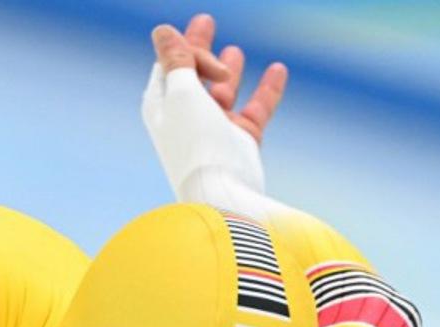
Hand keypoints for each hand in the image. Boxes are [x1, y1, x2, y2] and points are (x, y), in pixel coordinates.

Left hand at [151, 13, 287, 144]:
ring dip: (228, 70)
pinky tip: (278, 70)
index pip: (171, 64)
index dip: (190, 50)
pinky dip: (267, 88)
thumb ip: (177, 61)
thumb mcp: (182, 93)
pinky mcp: (241, 140)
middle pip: (192, 73)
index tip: (211, 66)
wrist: (221, 193)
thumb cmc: (196, 143)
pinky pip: (256, 107)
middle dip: (199, 47)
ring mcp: (214, 128)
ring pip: (223, 91)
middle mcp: (185, 117)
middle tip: (206, 19)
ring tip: (234, 52)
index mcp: (162, 107)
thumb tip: (161, 32)